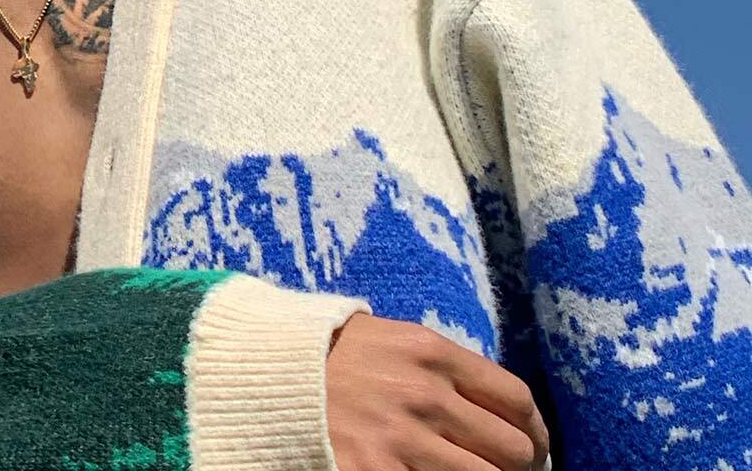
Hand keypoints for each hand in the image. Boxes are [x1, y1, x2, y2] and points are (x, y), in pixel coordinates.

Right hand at [327, 315, 548, 470]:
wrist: (262, 371)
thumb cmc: (327, 353)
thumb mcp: (387, 338)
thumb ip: (439, 364)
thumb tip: (493, 405)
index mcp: (431, 353)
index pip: (515, 400)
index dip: (534, 431)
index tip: (531, 445)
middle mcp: (426, 395)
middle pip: (512, 448)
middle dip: (517, 466)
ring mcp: (403, 439)